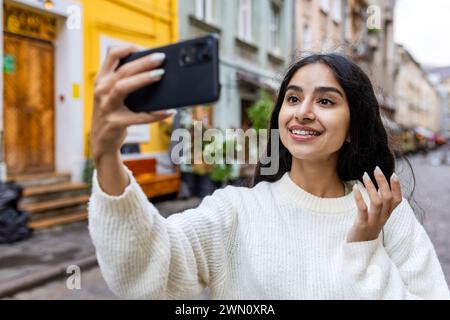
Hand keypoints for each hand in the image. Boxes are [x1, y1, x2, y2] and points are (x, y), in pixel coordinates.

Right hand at [90, 46, 173, 162]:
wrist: (102, 141)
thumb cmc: (114, 113)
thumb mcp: (112, 95)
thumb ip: (125, 82)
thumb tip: (155, 70)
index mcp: (101, 80)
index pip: (111, 55)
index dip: (128, 48)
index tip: (145, 48)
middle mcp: (101, 91)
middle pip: (123, 70)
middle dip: (143, 62)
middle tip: (161, 58)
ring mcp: (106, 107)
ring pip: (123, 87)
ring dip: (143, 79)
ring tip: (161, 75)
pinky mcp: (115, 123)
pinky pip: (139, 117)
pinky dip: (155, 114)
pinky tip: (169, 111)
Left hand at [346, 166, 402, 242]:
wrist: (360, 248)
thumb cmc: (368, 226)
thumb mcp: (377, 215)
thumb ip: (381, 202)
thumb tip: (382, 185)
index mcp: (387, 214)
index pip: (397, 200)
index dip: (397, 187)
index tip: (393, 174)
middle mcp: (383, 217)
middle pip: (387, 198)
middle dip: (383, 182)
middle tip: (376, 169)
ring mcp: (373, 221)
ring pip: (377, 202)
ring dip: (371, 187)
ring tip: (364, 175)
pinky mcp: (362, 224)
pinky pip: (362, 209)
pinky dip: (359, 197)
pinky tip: (355, 188)